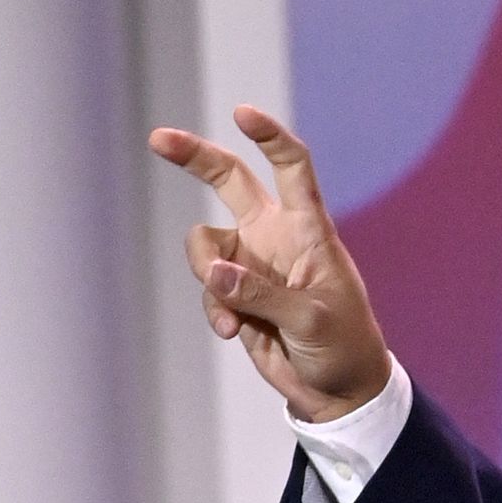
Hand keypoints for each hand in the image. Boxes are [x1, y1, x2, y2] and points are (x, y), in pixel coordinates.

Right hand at [149, 105, 389, 422]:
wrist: (337, 388)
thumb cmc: (343, 345)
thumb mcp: (311, 320)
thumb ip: (261, 294)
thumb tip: (213, 270)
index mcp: (310, 229)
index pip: (293, 169)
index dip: (271, 137)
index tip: (243, 113)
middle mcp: (276, 235)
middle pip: (230, 181)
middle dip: (195, 157)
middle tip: (158, 138)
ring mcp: (252, 262)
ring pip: (204, 245)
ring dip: (206, 274)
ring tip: (233, 316)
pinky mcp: (235, 292)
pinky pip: (207, 288)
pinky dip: (213, 309)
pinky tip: (233, 332)